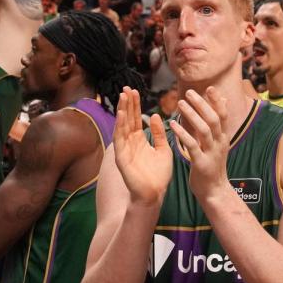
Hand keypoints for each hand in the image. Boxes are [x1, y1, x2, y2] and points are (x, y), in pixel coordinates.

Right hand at [113, 87, 171, 205]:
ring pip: (122, 126)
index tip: (136, 91)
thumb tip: (156, 116)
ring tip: (123, 96)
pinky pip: (119, 140)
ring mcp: (124, 150)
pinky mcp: (121, 158)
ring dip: (122, 111)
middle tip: (127, 88)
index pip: (136, 119)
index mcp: (140, 140)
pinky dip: (120, 126)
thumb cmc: (159, 175)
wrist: (155, 194)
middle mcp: (130, 143)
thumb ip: (159, 134)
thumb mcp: (163, 150)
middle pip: (127, 119)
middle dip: (127, 104)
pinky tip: (122, 115)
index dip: (135, 105)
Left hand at [169, 88, 230, 198]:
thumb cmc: (213, 166)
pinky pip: (192, 146)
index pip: (223, 115)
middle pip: (214, 119)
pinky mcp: (202, 164)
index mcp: (223, 138)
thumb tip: (224, 103)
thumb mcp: (219, 144)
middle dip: (202, 104)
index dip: (217, 101)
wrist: (215, 192)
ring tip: (180, 104)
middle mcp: (220, 143)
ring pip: (204, 130)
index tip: (209, 88)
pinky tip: (173, 125)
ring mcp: (212, 153)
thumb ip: (218, 125)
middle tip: (188, 92)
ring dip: (192, 115)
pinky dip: (183, 134)